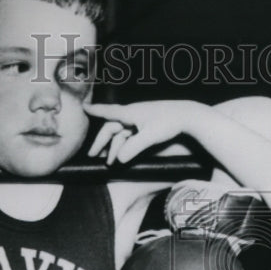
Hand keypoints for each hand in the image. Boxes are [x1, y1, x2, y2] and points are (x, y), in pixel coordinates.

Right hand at [84, 100, 207, 164]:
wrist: (188, 115)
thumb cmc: (169, 122)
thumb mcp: (150, 136)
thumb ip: (133, 147)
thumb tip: (118, 159)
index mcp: (130, 113)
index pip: (107, 112)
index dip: (94, 111)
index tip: (82, 107)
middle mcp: (132, 114)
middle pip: (112, 128)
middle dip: (101, 142)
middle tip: (92, 155)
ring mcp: (140, 118)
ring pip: (121, 133)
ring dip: (114, 147)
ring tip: (109, 162)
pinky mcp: (147, 123)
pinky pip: (130, 135)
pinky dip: (124, 145)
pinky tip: (122, 154)